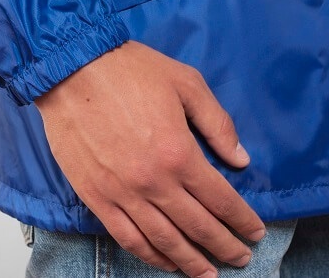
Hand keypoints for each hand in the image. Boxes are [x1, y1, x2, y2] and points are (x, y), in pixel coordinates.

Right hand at [35, 40, 264, 276]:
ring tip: (209, 274)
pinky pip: (126, 237)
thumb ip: (217, 122)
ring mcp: (121, 193)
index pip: (220, 199)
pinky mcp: (95, 197)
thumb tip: (240, 159)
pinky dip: (149, 256)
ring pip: (164, 241)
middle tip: (241, 259)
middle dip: (225, 246)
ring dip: (190, 262)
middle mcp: (153, 182)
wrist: (72, 72)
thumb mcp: (186, 83)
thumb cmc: (131, 72)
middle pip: (197, 226)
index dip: (242, 220)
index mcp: (178, 153)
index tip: (255, 232)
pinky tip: (164, 263)